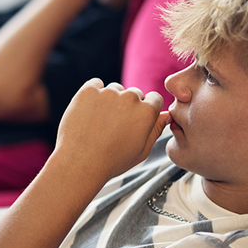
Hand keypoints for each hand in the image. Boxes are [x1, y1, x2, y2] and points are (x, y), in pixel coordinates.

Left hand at [54, 79, 168, 183]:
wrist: (80, 163)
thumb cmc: (112, 161)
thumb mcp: (142, 151)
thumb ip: (156, 130)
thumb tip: (166, 115)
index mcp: (147, 112)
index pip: (154, 99)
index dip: (146, 110)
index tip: (135, 120)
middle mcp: (130, 98)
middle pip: (134, 94)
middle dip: (128, 106)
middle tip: (114, 126)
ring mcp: (109, 92)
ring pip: (114, 89)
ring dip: (110, 100)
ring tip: (100, 123)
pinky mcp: (89, 90)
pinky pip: (95, 84)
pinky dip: (93, 94)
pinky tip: (89, 112)